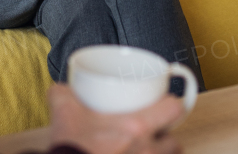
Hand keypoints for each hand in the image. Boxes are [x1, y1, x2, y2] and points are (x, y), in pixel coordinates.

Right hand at [48, 83, 181, 153]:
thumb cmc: (70, 148)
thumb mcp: (64, 112)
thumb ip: (65, 93)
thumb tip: (63, 89)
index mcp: (136, 127)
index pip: (174, 109)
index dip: (170, 104)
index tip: (162, 102)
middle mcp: (145, 151)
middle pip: (174, 142)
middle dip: (164, 136)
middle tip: (150, 130)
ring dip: (156, 153)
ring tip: (141, 148)